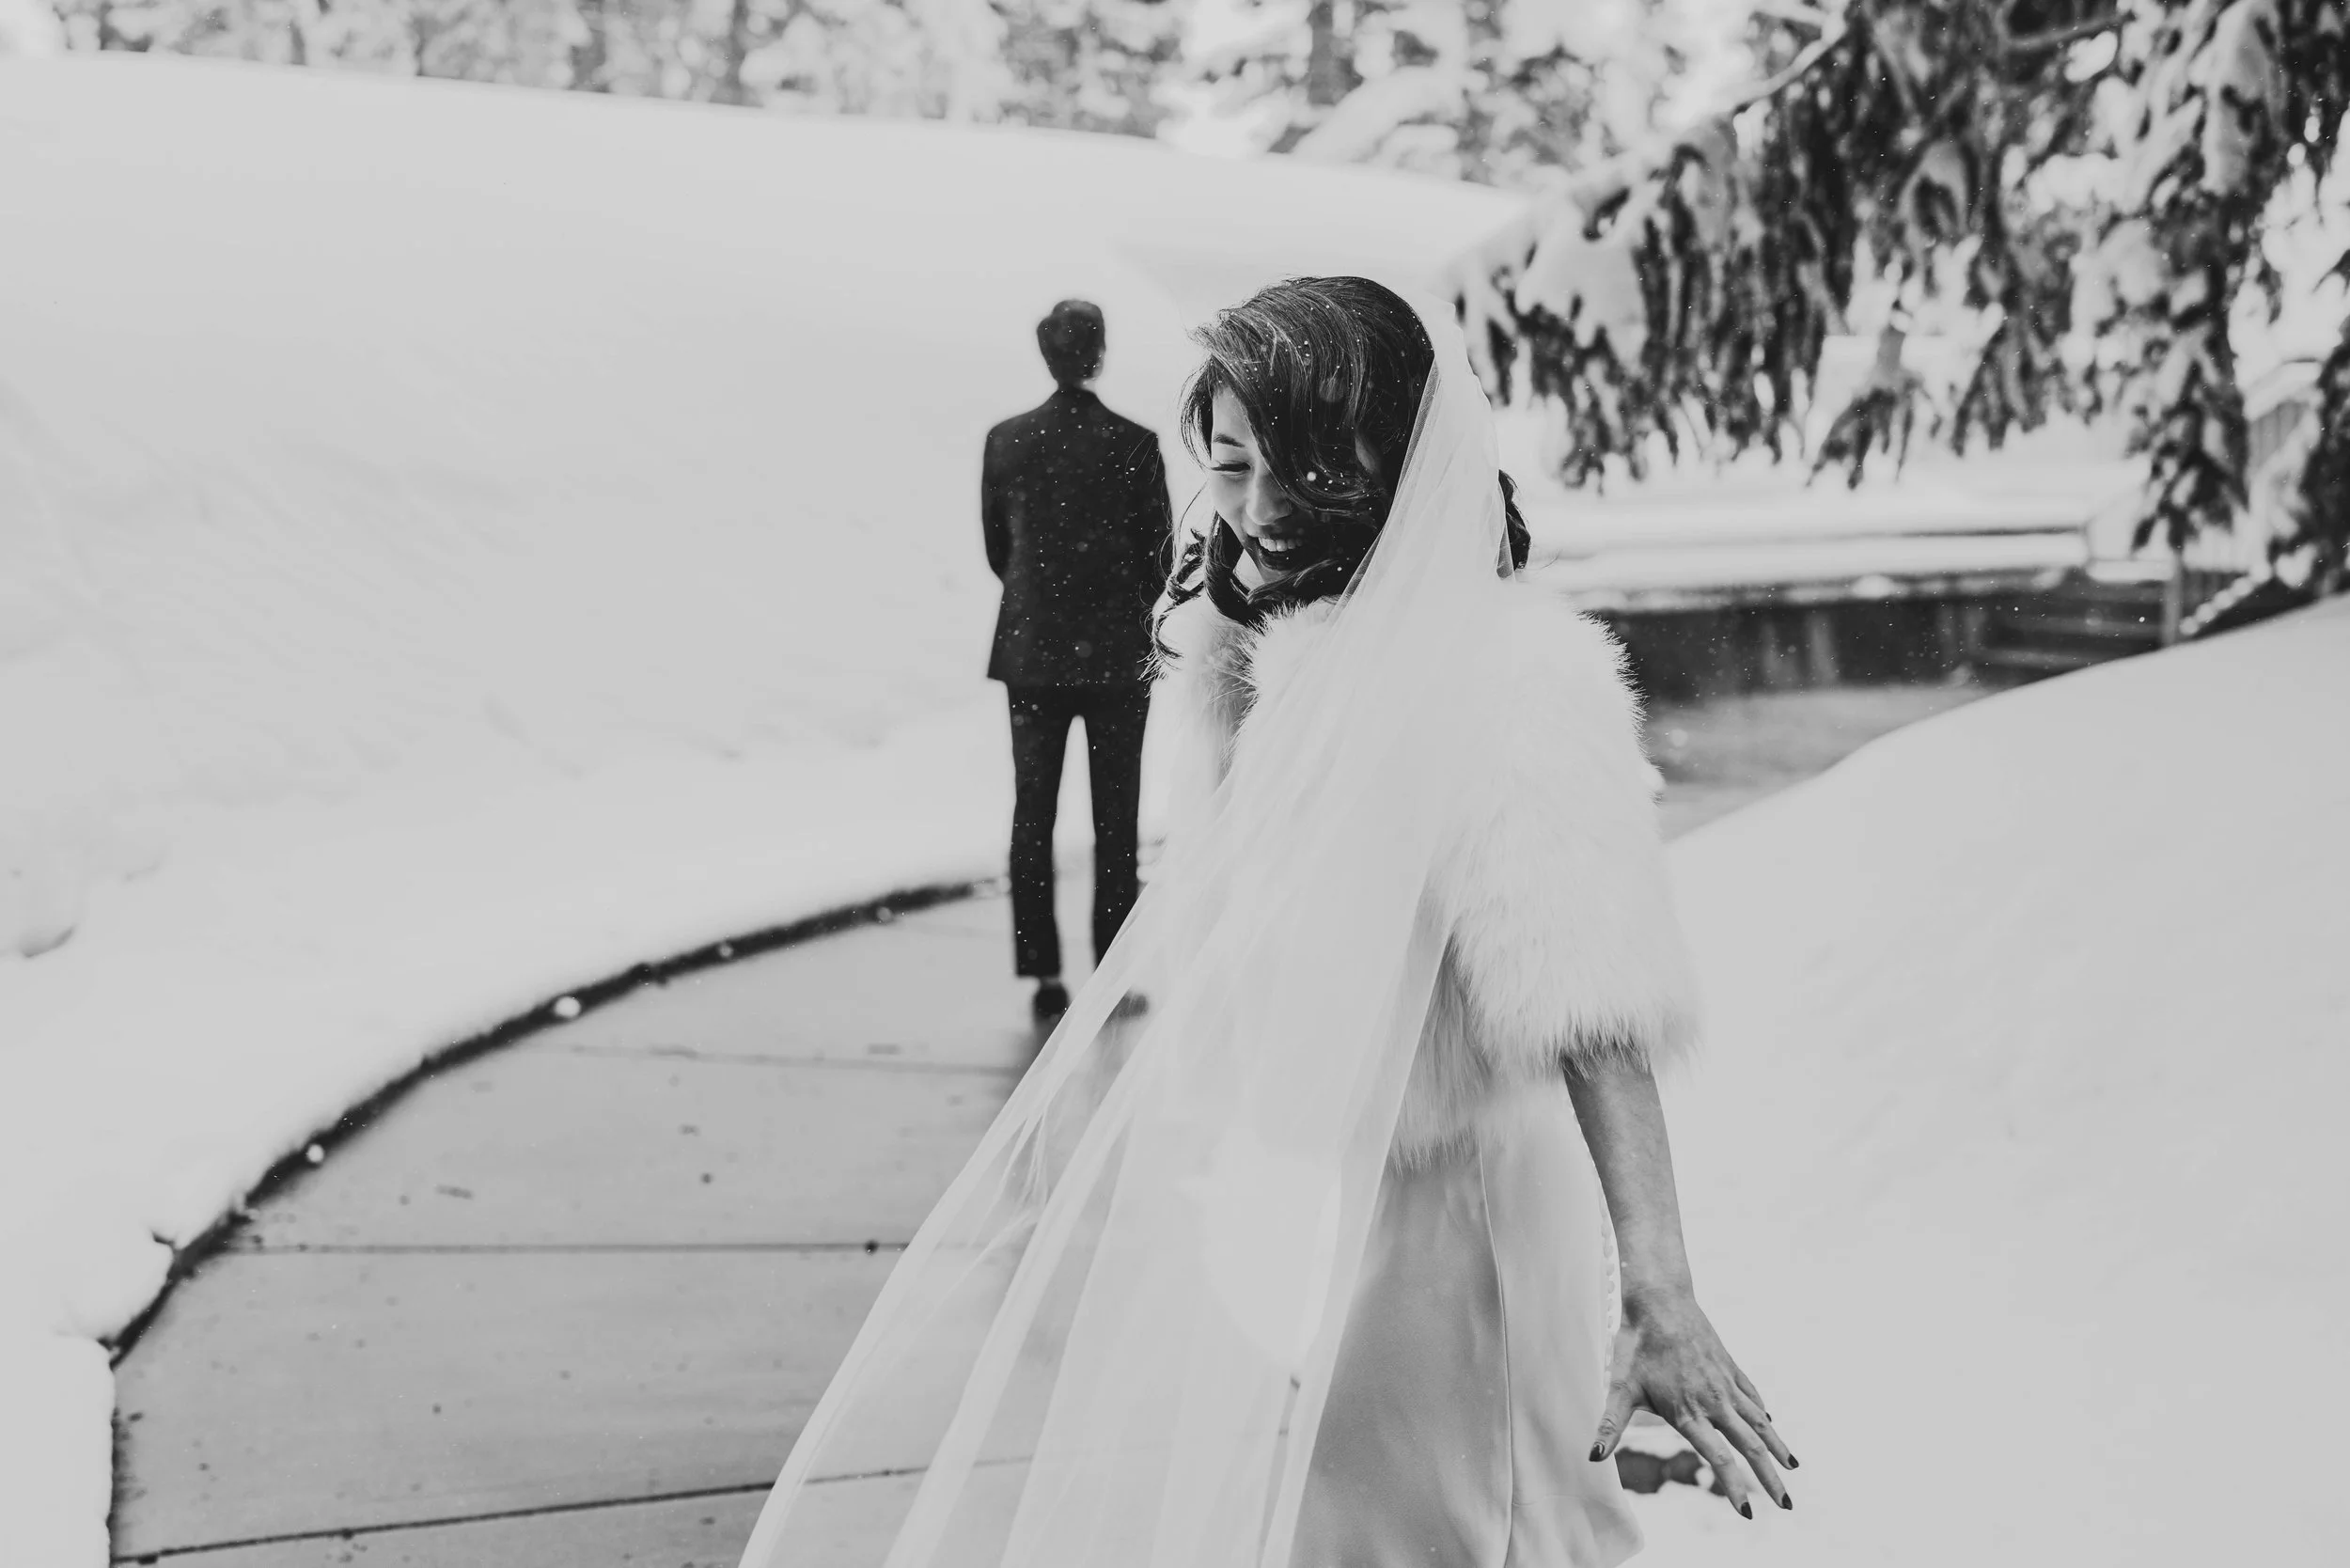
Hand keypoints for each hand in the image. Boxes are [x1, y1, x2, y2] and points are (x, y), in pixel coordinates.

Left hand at [1590, 1286, 1796, 1518]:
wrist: (1660, 1300)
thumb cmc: (1636, 1344)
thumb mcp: (1620, 1387)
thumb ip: (1610, 1425)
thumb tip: (1592, 1457)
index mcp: (1689, 1412)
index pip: (1719, 1458)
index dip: (1733, 1487)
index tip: (1747, 1513)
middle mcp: (1714, 1401)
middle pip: (1750, 1446)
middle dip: (1769, 1478)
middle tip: (1786, 1504)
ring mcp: (1726, 1382)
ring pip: (1759, 1421)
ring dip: (1777, 1446)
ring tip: (1793, 1467)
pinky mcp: (1729, 1365)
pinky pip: (1752, 1395)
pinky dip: (1763, 1413)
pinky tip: (1770, 1422)